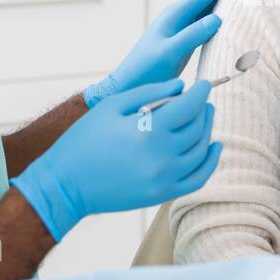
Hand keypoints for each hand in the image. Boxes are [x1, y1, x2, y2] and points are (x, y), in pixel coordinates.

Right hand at [11, 79, 221, 240]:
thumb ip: (150, 92)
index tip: (203, 85)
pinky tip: (213, 147)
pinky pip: (197, 178)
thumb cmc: (84, 140)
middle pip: (197, 128)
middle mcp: (162, 157)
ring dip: (207, 130)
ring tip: (205, 117)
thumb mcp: (113, 107)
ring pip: (201, 151)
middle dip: (203, 109)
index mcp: (149, 131)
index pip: (189, 107)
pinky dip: (210, 162)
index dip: (201, 93)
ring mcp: (164, 179)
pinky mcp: (162, 195)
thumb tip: (182, 86)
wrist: (65, 184)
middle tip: (202, 99)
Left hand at [84, 0, 261, 106]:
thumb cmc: (145, 71)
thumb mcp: (169, 53)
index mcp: (175, 15)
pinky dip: (222, 13)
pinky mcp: (183, 39)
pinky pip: (207, 20)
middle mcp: (178, 16)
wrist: (128, 85)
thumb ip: (191, 36)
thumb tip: (217, 18)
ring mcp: (180, 27)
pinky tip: (232, 16)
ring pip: (209, 6)